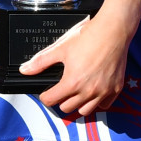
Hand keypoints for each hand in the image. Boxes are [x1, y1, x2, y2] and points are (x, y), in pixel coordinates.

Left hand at [19, 12, 133, 117]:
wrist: (113, 30)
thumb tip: (25, 70)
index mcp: (72, 82)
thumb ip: (41, 62)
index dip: (45, 95)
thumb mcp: (61, 48)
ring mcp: (103, 92)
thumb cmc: (88, 36)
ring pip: (85, 111)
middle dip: (61, 99)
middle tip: (63, 87)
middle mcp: (88, 91)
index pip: (51, 101)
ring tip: (78, 91)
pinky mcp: (115, 89)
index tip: (48, 90)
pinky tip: (94, 90)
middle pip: (66, 108)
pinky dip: (97, 102)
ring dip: (78, 103)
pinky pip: (104, 106)